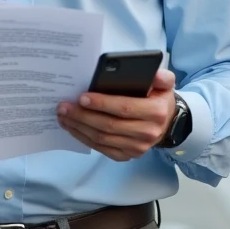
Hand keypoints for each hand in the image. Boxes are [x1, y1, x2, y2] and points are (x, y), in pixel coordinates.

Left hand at [56, 70, 175, 161]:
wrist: (166, 123)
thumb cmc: (158, 98)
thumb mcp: (164, 83)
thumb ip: (161, 76)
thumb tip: (153, 73)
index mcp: (156, 112)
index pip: (124, 108)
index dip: (102, 103)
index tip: (81, 97)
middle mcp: (148, 133)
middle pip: (108, 126)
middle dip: (83, 116)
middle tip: (64, 106)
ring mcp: (137, 147)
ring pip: (102, 139)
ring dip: (79, 127)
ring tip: (63, 116)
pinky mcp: (127, 156)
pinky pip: (101, 149)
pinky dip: (84, 138)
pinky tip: (73, 128)